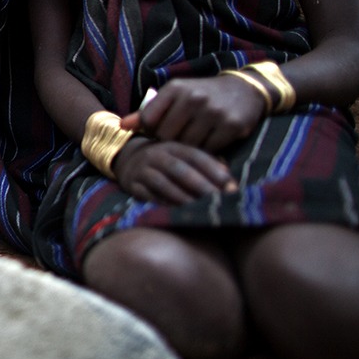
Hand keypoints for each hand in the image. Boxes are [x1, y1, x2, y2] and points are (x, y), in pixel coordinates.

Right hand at [113, 136, 237, 204]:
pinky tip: (177, 213)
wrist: (127, 160)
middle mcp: (155, 155)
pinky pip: (147, 196)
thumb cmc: (165, 161)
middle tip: (218, 200)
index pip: (195, 155)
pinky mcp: (132, 185)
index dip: (213, 170)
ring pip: (163, 183)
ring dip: (182, 197)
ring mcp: (142, 169)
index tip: (231, 186)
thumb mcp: (180, 155)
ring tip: (199, 210)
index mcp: (172, 146)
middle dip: (201, 186)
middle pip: (179, 170)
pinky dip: (162, 204)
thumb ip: (204, 164)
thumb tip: (229, 178)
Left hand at [121, 74, 265, 150]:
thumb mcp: (173, 97)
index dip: (152, 130)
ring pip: (187, 145)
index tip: (161, 130)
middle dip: (170, 141)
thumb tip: (120, 126)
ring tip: (193, 138)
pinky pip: (209, 149)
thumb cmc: (200, 96)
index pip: (149, 120)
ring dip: (188, 147)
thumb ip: (146, 113)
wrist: (244, 91)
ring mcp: (214, 111)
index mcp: (175, 88)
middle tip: (179, 137)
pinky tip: (209, 141)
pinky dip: (207, 150)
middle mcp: (194, 97)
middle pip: (167, 136)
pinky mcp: (232, 125)